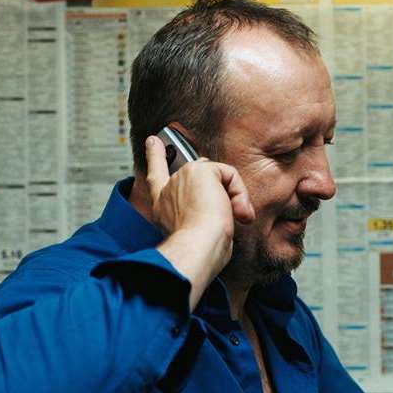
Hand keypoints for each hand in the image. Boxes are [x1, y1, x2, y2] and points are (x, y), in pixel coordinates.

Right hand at [145, 135, 253, 275]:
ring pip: (219, 177)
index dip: (155, 158)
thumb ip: (210, 219)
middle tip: (236, 216)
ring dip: (234, 198)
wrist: (197, 249)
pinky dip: (239, 192)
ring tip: (235, 218)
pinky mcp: (198, 171)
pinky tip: (237, 210)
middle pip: (203, 176)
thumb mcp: (201, 236)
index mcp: (163, 207)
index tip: (153, 141)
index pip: (158, 178)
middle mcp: (169, 190)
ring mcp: (182, 177)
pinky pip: (229, 174)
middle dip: (224, 191)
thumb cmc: (201, 251)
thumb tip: (236, 210)